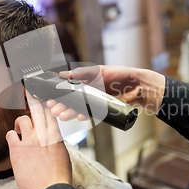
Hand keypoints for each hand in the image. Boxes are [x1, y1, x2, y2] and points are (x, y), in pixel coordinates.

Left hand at [6, 91, 71, 188]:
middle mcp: (43, 134)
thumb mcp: (63, 155)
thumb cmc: (58, 177)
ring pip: (22, 119)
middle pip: (37, 109)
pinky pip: (10, 134)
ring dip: (20, 123)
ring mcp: (30, 141)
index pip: (51, 112)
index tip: (41, 97)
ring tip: (20, 131)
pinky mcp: (17, 150)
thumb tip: (52, 138)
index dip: (45, 103)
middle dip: (32, 98)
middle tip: (27, 90)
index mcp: (56, 136)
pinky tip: (14, 141)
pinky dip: (11, 136)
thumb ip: (56, 142)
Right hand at [47, 65, 165, 120]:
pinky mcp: (103, 111)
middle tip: (54, 111)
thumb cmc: (120, 75)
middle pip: (71, 102)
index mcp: (85, 84)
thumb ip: (81, 73)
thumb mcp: (98, 70)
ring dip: (71, 113)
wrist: (138, 85)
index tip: (50, 101)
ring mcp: (95, 103)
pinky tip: (80, 117)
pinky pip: (92, 115)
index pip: (68, 91)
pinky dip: (86, 116)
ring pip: (79, 110)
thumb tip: (63, 74)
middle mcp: (89, 94)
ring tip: (63, 116)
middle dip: (62, 107)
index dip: (59, 96)